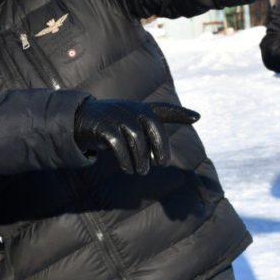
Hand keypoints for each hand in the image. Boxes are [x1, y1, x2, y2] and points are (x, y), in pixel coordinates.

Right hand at [73, 99, 199, 174]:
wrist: (81, 120)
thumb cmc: (114, 122)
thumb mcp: (134, 121)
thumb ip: (157, 125)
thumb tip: (194, 118)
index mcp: (141, 109)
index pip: (163, 109)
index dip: (180, 113)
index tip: (198, 117)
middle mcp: (131, 110)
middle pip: (153, 128)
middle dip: (160, 147)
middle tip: (161, 164)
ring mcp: (116, 117)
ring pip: (137, 139)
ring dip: (141, 158)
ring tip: (141, 171)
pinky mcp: (103, 127)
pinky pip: (118, 145)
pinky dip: (125, 160)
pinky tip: (128, 169)